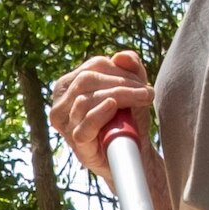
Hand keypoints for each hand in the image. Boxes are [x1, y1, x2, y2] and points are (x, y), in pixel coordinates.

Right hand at [47, 50, 156, 176]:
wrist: (134, 153)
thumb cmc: (128, 119)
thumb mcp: (132, 89)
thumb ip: (130, 68)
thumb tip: (121, 56)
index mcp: (68, 85)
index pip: (92, 67)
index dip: (119, 70)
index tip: (142, 81)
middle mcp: (61, 102)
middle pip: (87, 80)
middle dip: (121, 83)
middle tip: (147, 91)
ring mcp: (65, 124)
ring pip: (86, 100)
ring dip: (119, 96)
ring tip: (142, 99)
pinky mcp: (76, 143)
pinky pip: (84, 125)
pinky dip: (99, 114)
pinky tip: (112, 106)